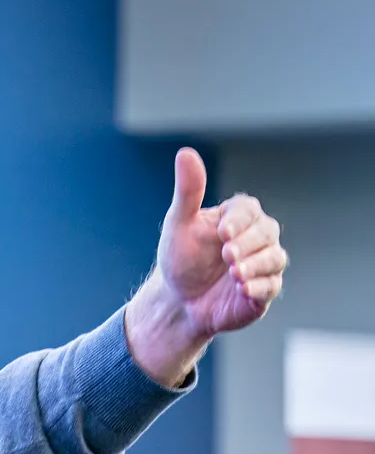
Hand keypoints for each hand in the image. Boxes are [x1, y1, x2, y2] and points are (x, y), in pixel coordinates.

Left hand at [155, 147, 287, 336]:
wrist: (178, 300)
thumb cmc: (180, 257)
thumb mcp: (179, 224)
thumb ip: (188, 191)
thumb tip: (185, 152)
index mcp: (237, 217)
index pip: (248, 210)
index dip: (239, 220)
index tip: (222, 232)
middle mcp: (255, 238)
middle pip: (266, 232)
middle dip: (247, 244)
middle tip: (226, 255)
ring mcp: (262, 264)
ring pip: (275, 258)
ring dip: (256, 265)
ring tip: (234, 273)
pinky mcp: (264, 290)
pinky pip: (272, 286)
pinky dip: (260, 287)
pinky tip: (243, 289)